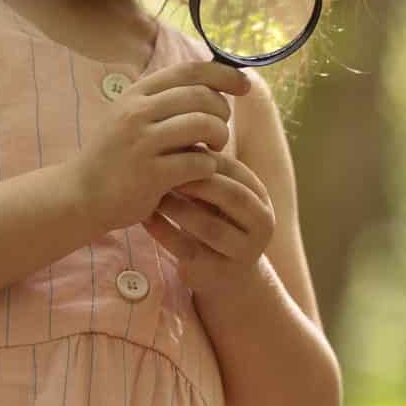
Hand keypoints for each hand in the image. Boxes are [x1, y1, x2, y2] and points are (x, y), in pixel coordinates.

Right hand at [73, 62, 246, 231]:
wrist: (81, 196)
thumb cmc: (114, 157)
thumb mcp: (128, 118)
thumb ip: (161, 101)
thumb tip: (208, 85)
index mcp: (135, 94)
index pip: (189, 71)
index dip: (223, 74)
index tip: (244, 84)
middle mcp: (137, 113)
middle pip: (202, 96)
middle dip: (223, 111)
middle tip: (220, 131)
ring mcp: (143, 143)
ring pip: (204, 125)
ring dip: (220, 137)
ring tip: (213, 149)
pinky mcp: (151, 175)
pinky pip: (199, 162)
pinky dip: (209, 166)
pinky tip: (202, 172)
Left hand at [148, 151, 276, 299]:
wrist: (228, 277)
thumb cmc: (219, 223)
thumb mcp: (221, 198)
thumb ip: (209, 172)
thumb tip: (180, 128)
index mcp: (261, 200)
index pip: (236, 171)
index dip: (205, 158)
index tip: (173, 147)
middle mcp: (261, 226)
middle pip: (231, 196)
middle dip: (196, 180)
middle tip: (162, 166)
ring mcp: (241, 253)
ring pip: (209, 226)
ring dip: (177, 206)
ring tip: (151, 192)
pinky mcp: (216, 273)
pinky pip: (185, 249)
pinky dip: (162, 231)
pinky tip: (144, 217)